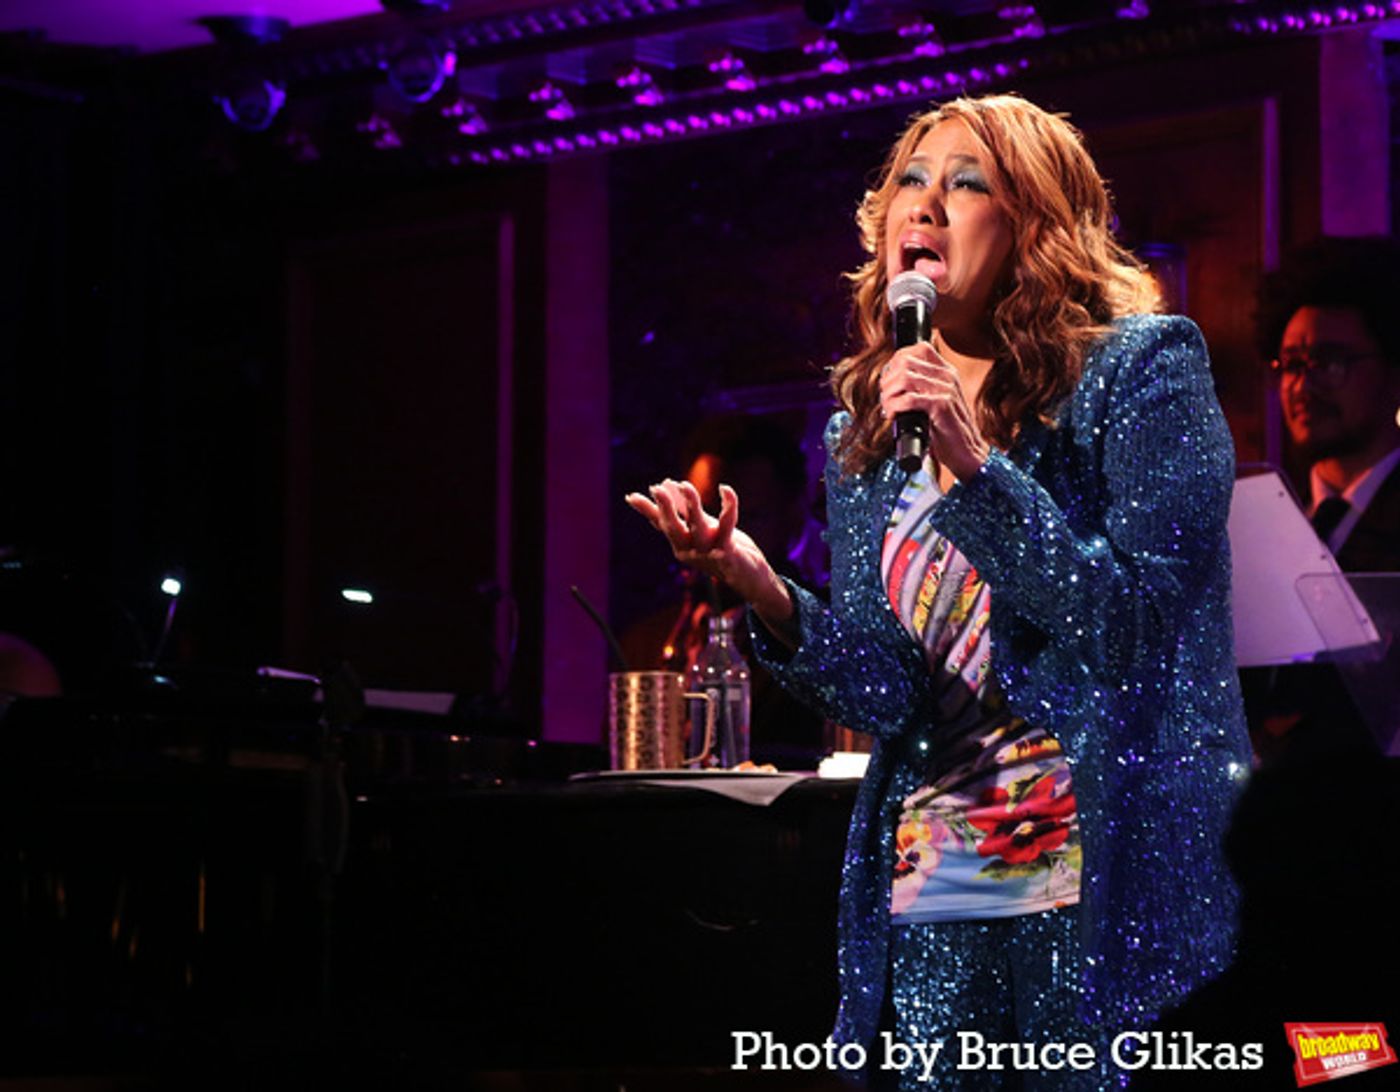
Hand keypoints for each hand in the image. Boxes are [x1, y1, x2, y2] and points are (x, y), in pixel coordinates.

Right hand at [625, 479, 793, 629]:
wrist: (749, 578)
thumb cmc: (724, 549)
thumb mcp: (702, 530)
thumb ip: (688, 513)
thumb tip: (670, 487)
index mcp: (681, 545)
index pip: (661, 525)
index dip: (647, 510)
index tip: (631, 496)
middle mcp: (690, 550)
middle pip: (673, 529)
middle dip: (665, 508)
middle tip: (657, 489)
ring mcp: (708, 552)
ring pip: (697, 526)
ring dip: (692, 504)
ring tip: (685, 485)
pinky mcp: (728, 551)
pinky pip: (727, 524)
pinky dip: (728, 505)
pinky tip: (725, 488)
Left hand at [879, 340, 989, 482]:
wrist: (968, 453)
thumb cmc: (948, 431)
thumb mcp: (935, 402)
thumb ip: (921, 388)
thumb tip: (890, 382)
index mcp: (946, 372)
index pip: (918, 348)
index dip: (896, 361)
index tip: (888, 379)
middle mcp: (947, 376)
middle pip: (906, 362)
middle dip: (888, 380)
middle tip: (885, 397)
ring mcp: (946, 390)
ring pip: (904, 378)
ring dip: (889, 394)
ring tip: (887, 408)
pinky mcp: (942, 406)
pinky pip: (909, 398)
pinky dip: (895, 407)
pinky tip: (894, 416)